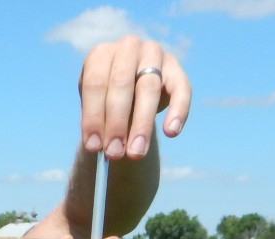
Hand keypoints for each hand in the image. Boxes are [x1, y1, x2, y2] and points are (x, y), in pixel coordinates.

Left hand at [80, 36, 190, 159]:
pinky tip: (171, 132)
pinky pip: (181, 89)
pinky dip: (178, 111)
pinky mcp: (175, 68)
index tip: (93, 147)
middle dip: (117, 123)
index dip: (93, 117)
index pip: (95, 83)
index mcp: (100, 54)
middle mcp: (127, 47)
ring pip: (148, 87)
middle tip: (114, 153)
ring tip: (136, 153)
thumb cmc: (107, 100)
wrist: (130, 91)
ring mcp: (153, 54)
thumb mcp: (97, 107)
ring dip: (142, 124)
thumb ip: (98, 123)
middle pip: (121, 84)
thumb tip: (98, 147)